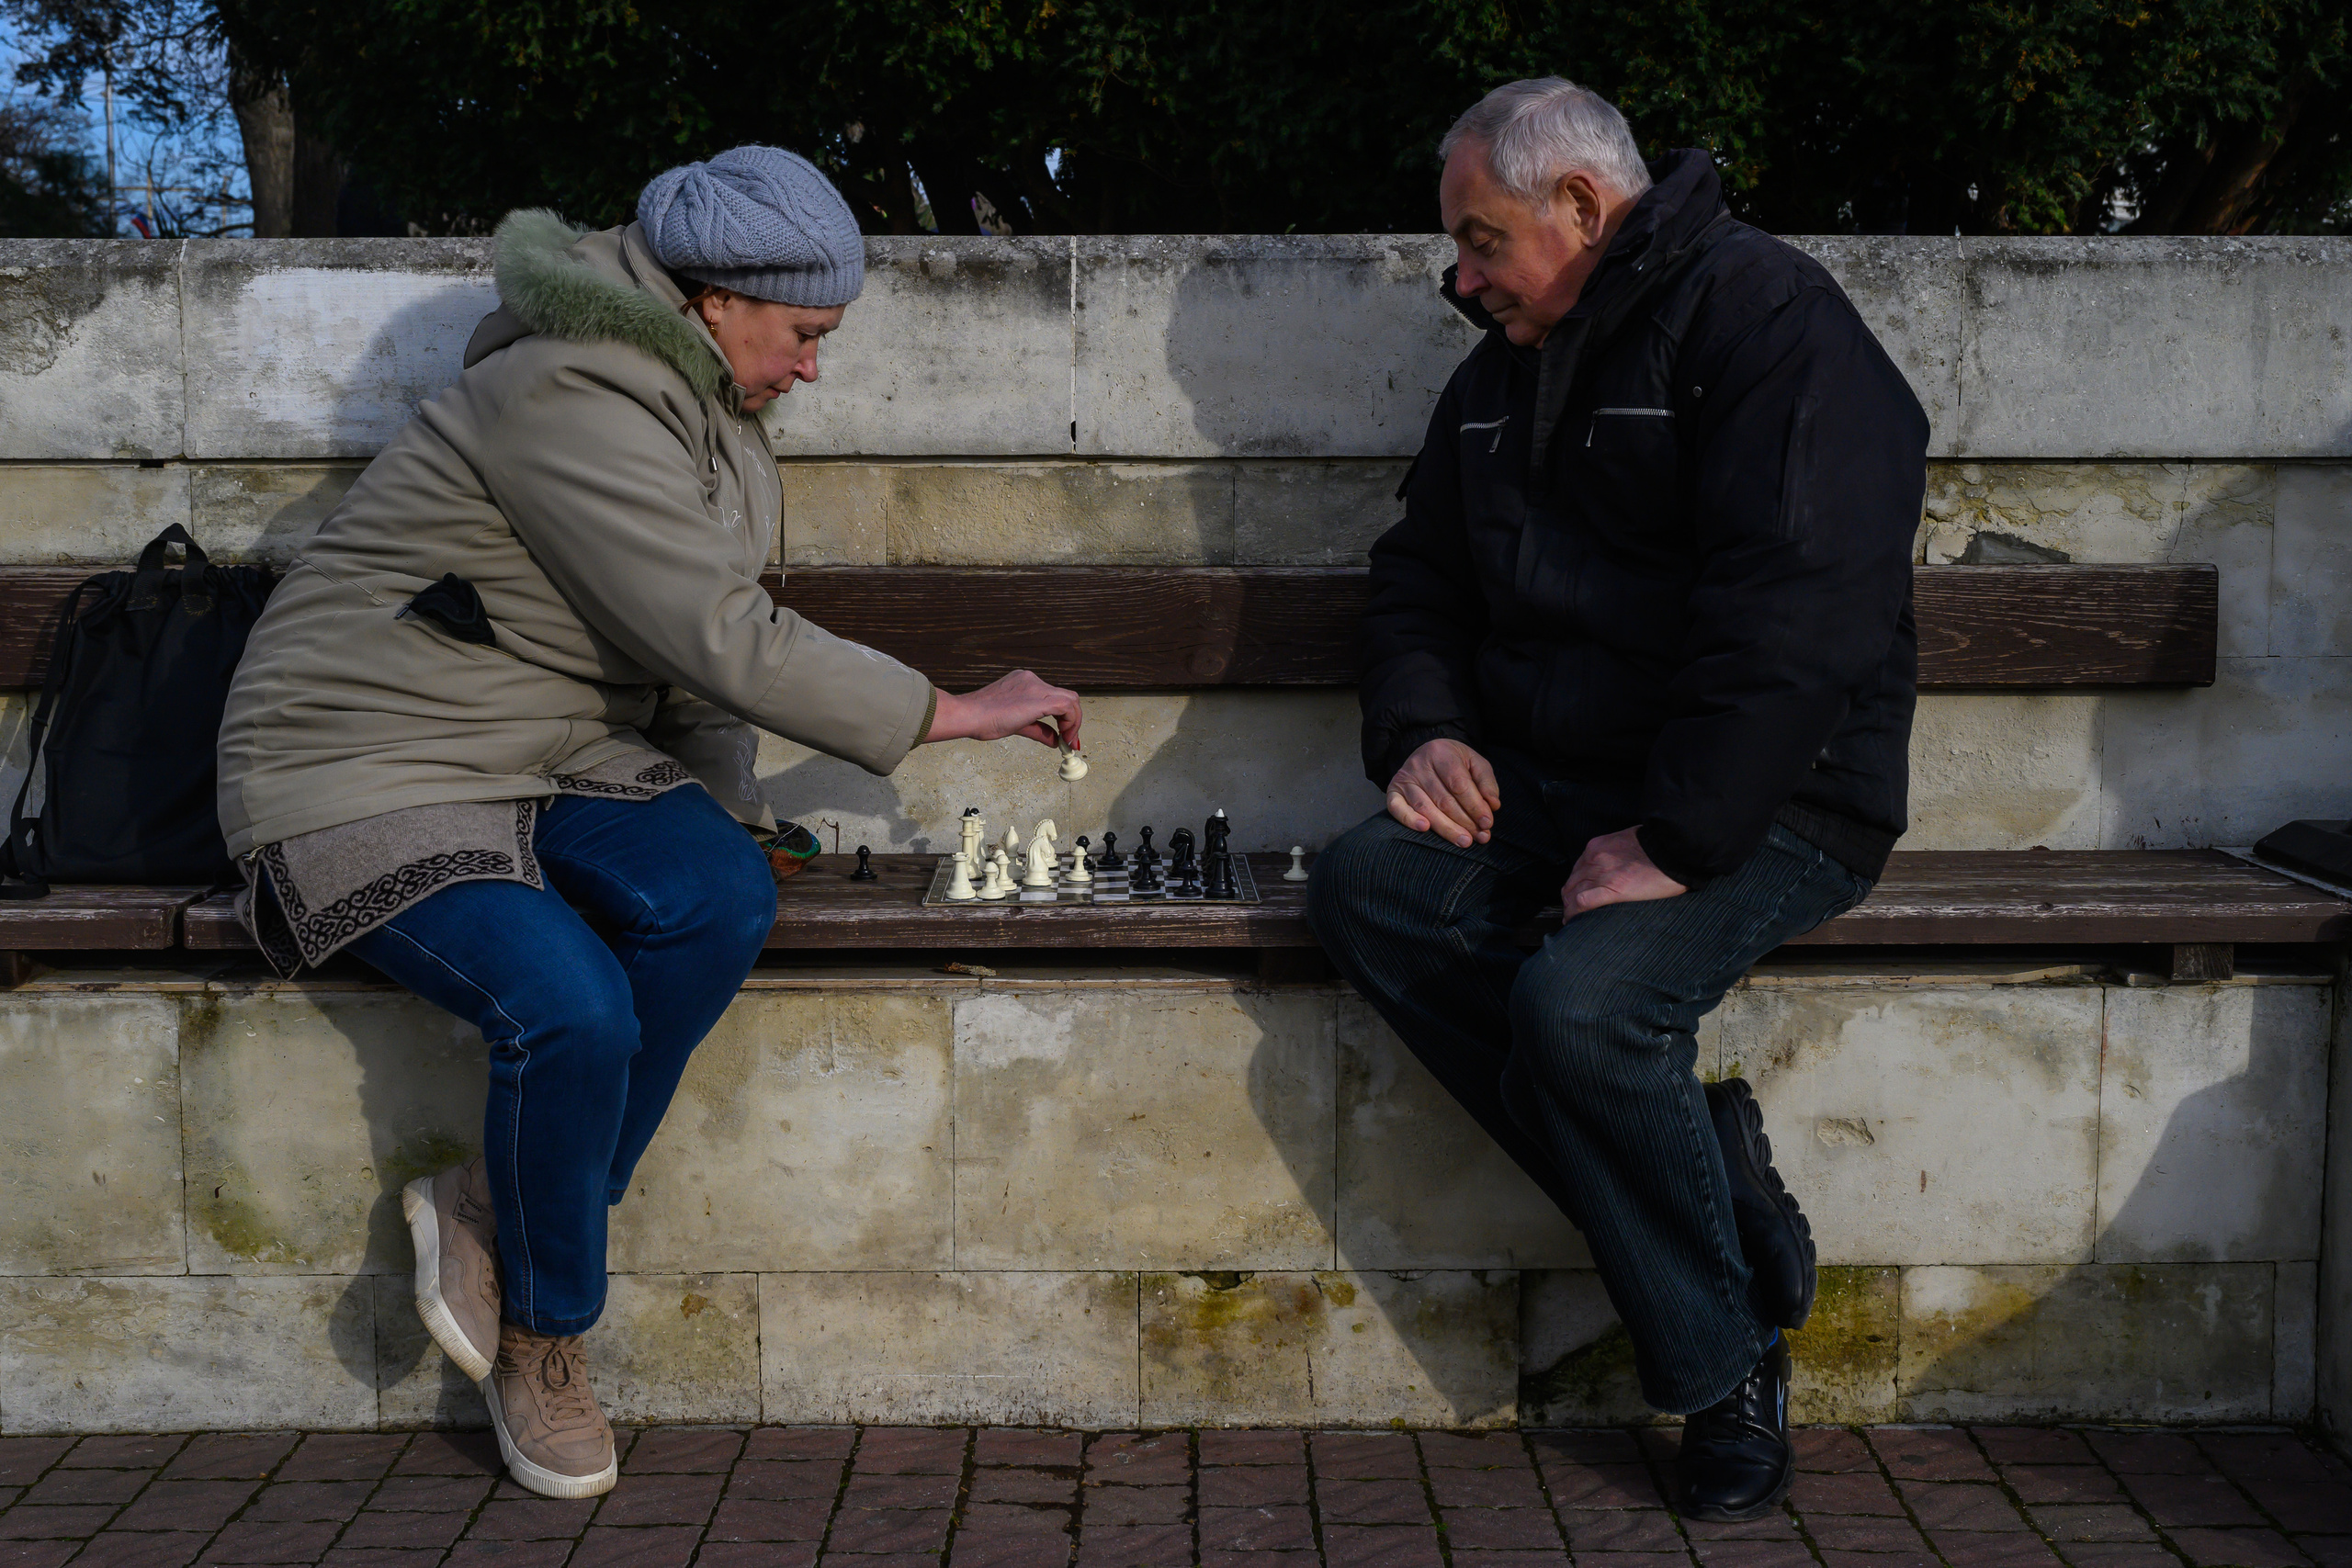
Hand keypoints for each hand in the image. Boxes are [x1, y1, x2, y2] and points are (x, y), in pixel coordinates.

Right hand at [923, 670, 1081, 747]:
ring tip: (1068, 740)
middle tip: (1070, 740)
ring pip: (1071, 699)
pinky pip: (1066, 707)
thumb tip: (1055, 741)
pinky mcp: (1038, 698)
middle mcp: (1032, 680)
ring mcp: (1035, 686)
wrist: (968, 715)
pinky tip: (1064, 738)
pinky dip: (1071, 723)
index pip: (1054, 695)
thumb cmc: (982, 719)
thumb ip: (1038, 730)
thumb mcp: (1017, 724)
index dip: (1065, 716)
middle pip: (1067, 696)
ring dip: (1074, 722)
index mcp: (1025, 682)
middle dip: (1073, 720)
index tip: (1065, 735)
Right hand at [1385, 738, 1499, 847]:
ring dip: (1446, 828)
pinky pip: (1397, 809)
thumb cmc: (1454, 762)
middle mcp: (1419, 764)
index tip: (1487, 823)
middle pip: (1443, 800)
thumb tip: (1493, 805)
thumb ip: (1486, 782)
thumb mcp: (1474, 763)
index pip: (1459, 784)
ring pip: (1425, 808)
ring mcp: (1404, 778)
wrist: (1427, 754)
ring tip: (1464, 841)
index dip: (1474, 806)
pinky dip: (1409, 820)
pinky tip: (1425, 829)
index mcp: (1441, 753)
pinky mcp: (1393, 791)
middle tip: (1480, 837)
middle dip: (1464, 821)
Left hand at [1561, 826, 1686, 920]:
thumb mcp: (1629, 839)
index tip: (1575, 892)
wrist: (1676, 849)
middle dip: (1569, 897)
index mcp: (1598, 846)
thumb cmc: (1659, 845)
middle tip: (1571, 910)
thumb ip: (1615, 850)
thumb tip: (1616, 861)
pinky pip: (1583, 903)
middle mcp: (1595, 859)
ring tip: (1571, 919)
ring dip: (1570, 908)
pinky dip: (1575, 913)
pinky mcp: (1613, 890)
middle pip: (1572, 882)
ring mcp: (1603, 874)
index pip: (1577, 868)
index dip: (1575, 883)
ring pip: (1573, 893)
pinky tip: (1574, 921)